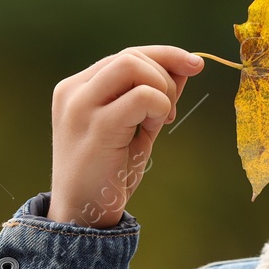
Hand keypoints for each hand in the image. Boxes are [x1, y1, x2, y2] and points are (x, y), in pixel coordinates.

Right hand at [50, 46, 202, 226]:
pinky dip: (160, 107)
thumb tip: (186, 66)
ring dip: (161, 89)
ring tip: (160, 120)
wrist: (83, 213)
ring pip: (133, 65)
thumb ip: (154, 95)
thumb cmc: (109, 172)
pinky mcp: (97, 126)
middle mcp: (73, 91)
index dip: (164, 56)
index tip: (194, 65)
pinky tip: (155, 128)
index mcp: (77, 88)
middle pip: (131, 55)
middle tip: (170, 113)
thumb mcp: (135, 126)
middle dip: (165, 75)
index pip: (125, 55)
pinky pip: (143, 96)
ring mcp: (81, 106)